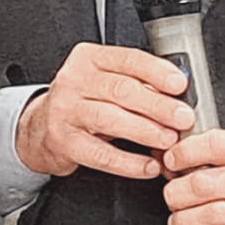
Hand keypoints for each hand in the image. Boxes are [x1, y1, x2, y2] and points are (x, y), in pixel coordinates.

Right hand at [14, 43, 195, 179]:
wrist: (41, 126)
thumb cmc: (84, 101)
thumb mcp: (105, 81)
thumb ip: (137, 82)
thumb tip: (179, 96)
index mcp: (89, 59)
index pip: (127, 59)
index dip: (157, 72)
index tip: (180, 85)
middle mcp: (74, 80)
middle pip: (122, 90)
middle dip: (158, 105)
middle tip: (183, 118)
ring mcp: (65, 111)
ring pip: (110, 119)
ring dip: (145, 131)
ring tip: (169, 140)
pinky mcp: (63, 141)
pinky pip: (101, 154)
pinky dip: (129, 162)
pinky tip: (148, 165)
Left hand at [161, 130, 224, 224]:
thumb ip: (216, 159)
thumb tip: (170, 159)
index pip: (213, 144)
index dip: (183, 152)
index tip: (169, 161)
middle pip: (201, 185)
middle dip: (175, 195)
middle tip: (174, 200)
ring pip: (210, 218)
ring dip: (183, 223)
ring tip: (180, 224)